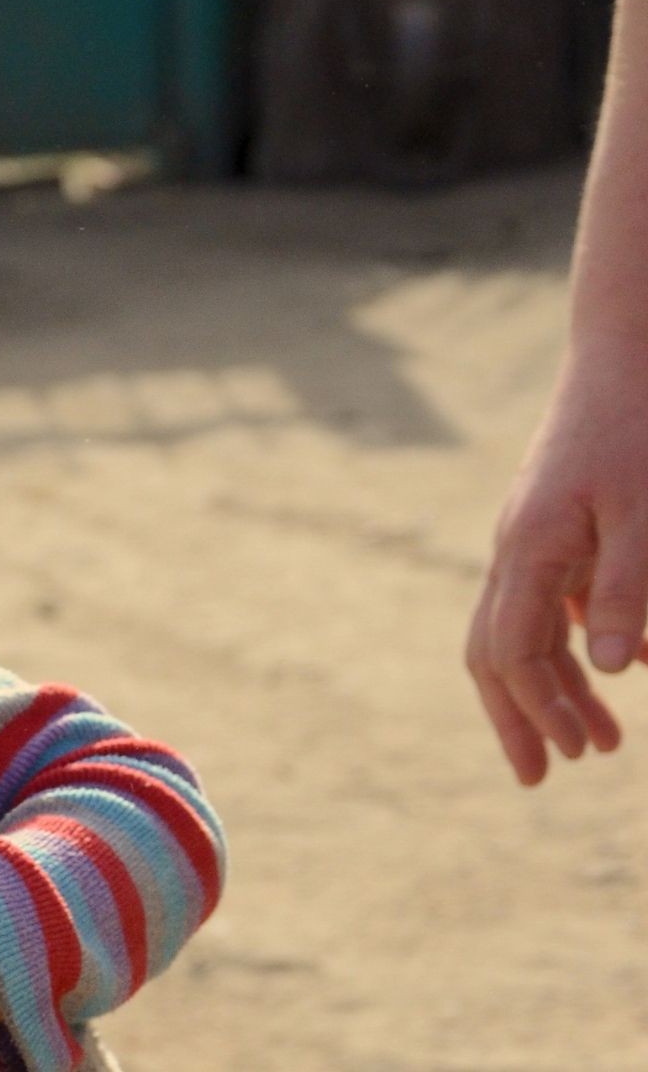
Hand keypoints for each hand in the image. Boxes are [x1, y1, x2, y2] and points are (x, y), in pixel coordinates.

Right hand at [466, 353, 644, 783]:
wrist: (627, 346)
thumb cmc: (641, 425)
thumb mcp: (646, 511)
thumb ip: (630, 588)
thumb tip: (610, 670)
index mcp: (527, 548)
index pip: (511, 651)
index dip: (538, 709)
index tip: (577, 757)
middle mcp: (514, 548)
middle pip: (491, 651)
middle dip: (516, 717)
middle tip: (544, 776)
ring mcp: (529, 536)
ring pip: (514, 629)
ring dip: (546, 689)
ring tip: (597, 741)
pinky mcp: (552, 525)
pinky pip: (542, 602)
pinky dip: (563, 648)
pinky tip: (609, 667)